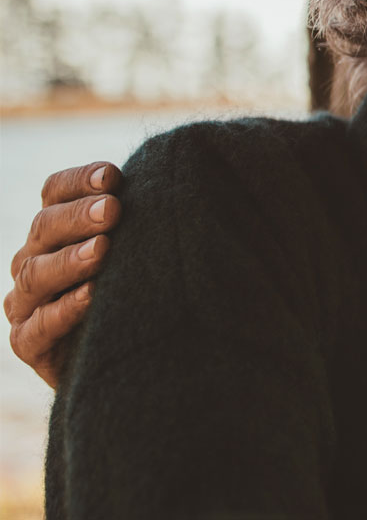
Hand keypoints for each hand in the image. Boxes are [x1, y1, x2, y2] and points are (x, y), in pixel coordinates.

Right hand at [5, 162, 121, 387]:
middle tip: (113, 209)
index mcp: (55, 230)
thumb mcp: (140, 251)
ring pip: (37, 273)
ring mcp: (25, 302)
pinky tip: (91, 296)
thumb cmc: (137, 291)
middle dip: (79, 216)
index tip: (113, 175)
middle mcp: (32, 260)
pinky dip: (64, 309)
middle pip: (45, 227)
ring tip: (103, 249)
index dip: (79, 180)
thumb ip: (140, 219)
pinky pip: (39, 325)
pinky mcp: (28, 343)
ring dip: (71, 260)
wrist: (125, 359)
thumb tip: (171, 177)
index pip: (53, 192)